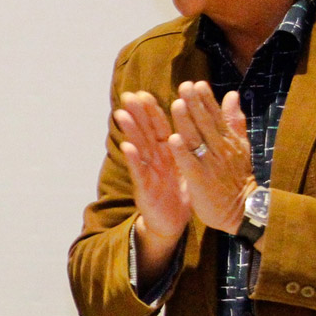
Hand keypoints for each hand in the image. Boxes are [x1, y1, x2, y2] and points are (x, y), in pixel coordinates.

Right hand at [114, 91, 191, 246]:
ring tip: (122, 114)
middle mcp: (155, 159)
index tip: (144, 93)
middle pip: (145, 133)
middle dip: (137, 114)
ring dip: (130, 131)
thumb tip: (193, 126)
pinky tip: (127, 146)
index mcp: (168, 153)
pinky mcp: (145, 188)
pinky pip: (139, 171)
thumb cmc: (180, 194)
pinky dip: (134, 159)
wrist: (173, 222)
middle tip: (128, 96)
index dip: (152, 111)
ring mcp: (148, 172)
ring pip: (139, 148)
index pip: (159, 127)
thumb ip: (188, 146)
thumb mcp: (187, 167)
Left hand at [166, 81, 257, 234]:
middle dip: (195, 104)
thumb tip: (232, 95)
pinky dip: (183, 152)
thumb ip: (234, 120)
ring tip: (177, 104)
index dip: (205, 99)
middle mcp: (219, 149)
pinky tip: (174, 139)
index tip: (196, 83)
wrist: (242, 210)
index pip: (215, 115)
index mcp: (227, 140)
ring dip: (186, 122)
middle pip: (205, 123)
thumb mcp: (240, 146)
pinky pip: (190, 163)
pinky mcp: (201, 179)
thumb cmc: (237, 176)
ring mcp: (210, 164)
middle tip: (184, 86)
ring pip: (196, 139)